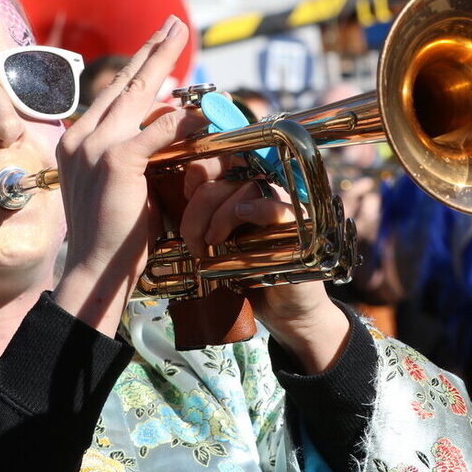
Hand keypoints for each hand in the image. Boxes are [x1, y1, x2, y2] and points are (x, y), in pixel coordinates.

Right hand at [53, 17, 205, 337]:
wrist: (97, 270)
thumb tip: (171, 128)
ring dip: (166, 66)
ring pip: (139, 95)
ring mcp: (95, 146)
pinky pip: (158, 130)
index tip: (157, 45)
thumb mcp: (125, 185)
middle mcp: (80, 137)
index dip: (138, 68)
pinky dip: (183, 119)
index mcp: (76, 142)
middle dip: (153, 50)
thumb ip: (139, 154)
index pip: (112, 96)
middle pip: (124, 83)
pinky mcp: (116, 160)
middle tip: (175, 25)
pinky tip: (202, 109)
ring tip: (183, 41)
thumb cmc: (117, 236)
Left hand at [181, 160, 349, 373]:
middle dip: (199, 206)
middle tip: (193, 240)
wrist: (284, 311)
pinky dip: (256, 208)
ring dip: (221, 214)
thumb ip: (200, 223)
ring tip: (212, 243)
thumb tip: (173, 206)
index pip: (222, 160)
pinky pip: (276, 207)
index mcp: (243, 192)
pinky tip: (243, 216)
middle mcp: (264, 193)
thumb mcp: (215, 248)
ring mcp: (282, 206)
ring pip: (246, 187)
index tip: (185, 193)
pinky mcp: (298, 227)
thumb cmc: (247, 278)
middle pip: (227, 174)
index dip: (199, 169)